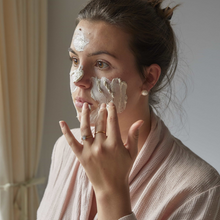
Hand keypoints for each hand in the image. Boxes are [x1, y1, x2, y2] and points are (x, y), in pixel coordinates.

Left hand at [59, 102, 142, 218]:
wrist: (111, 188)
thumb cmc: (123, 169)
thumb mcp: (132, 153)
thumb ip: (134, 136)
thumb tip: (140, 121)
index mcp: (115, 144)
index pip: (112, 121)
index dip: (111, 111)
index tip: (110, 104)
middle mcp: (101, 145)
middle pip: (99, 123)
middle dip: (101, 112)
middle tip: (101, 105)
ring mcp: (90, 151)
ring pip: (85, 128)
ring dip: (85, 115)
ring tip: (85, 106)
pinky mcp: (81, 156)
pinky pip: (71, 142)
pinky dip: (66, 132)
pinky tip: (61, 122)